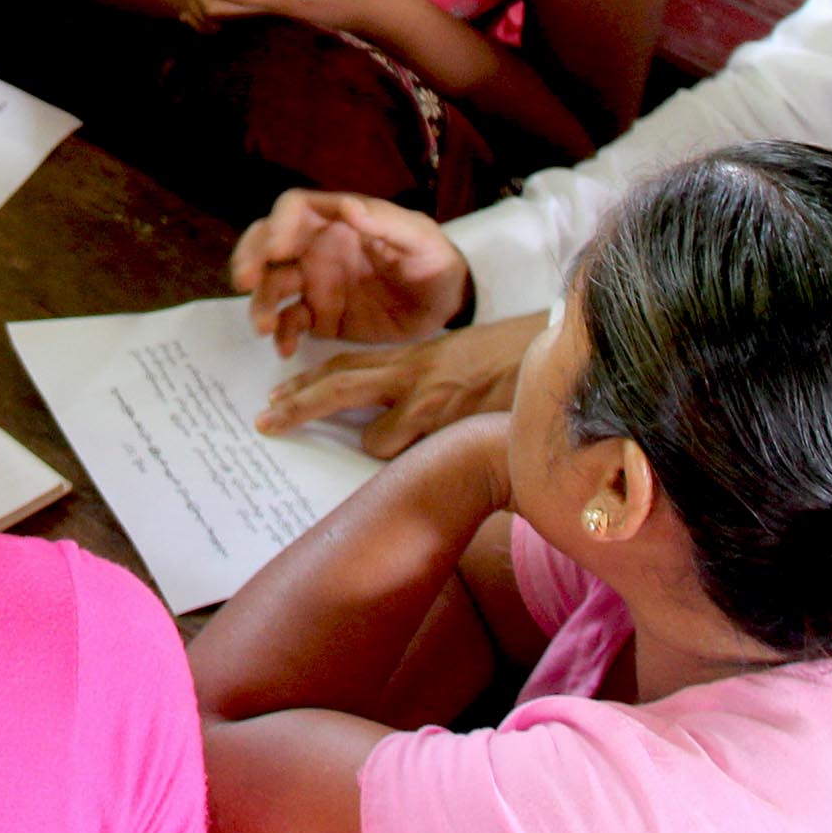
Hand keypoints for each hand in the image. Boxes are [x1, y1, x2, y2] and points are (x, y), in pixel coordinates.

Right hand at [233, 188, 471, 350]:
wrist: (449, 309)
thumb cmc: (436, 263)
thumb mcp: (420, 239)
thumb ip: (386, 222)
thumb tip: (348, 206)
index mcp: (338, 221)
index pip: (294, 209)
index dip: (279, 225)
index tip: (279, 250)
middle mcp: (317, 247)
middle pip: (267, 243)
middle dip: (250, 258)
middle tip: (244, 282)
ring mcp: (315, 283)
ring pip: (271, 285)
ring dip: (260, 303)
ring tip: (265, 327)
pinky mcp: (319, 316)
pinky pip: (289, 322)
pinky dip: (281, 334)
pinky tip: (285, 347)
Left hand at [258, 316, 541, 457]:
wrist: (567, 354)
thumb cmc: (519, 366)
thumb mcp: (462, 368)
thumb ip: (428, 391)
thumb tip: (401, 425)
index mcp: (417, 358)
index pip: (349, 366)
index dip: (310, 381)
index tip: (280, 393)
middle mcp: (416, 374)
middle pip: (339, 385)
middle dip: (297, 404)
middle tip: (264, 420)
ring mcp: (434, 401)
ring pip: (375, 437)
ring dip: (371, 453)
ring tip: (379, 463)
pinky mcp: (457, 425)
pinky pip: (417, 457)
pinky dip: (412, 470)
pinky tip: (419, 478)